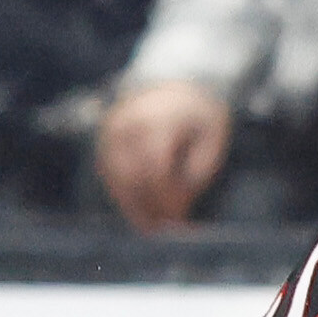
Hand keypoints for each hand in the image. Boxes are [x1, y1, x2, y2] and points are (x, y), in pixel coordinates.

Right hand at [95, 78, 232, 230]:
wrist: (176, 84)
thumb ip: (195, 174)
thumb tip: (178, 208)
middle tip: (166, 232)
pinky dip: (124, 195)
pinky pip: (110, 173)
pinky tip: (139, 213)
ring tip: (152, 229)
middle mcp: (128, 124)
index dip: (167, 197)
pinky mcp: (106, 140)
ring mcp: (113, 131)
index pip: (156, 167)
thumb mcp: (211, 142)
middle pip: (132, 175)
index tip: (180, 219)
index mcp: (159, 121)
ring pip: (116, 177)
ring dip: (132, 206)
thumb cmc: (200, 118)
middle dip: (149, 207)